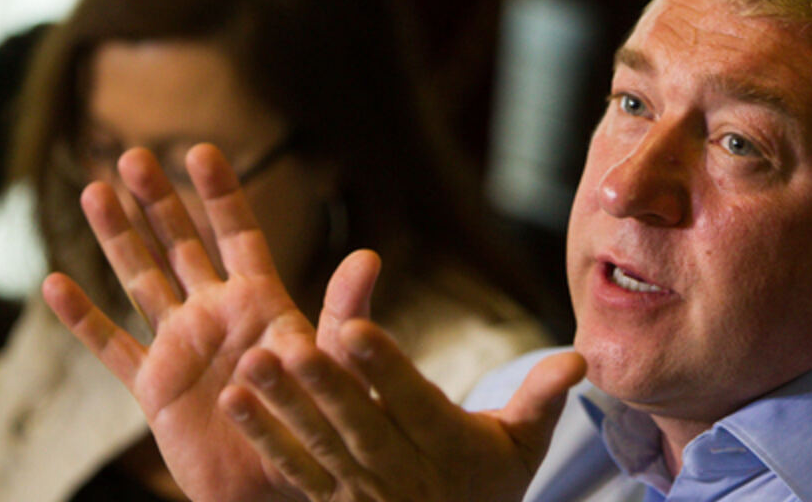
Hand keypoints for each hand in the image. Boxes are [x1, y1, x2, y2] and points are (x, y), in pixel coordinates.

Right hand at [42, 144, 379, 500]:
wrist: (275, 484)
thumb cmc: (317, 423)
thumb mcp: (333, 364)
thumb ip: (344, 312)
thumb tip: (370, 257)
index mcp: (260, 302)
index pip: (238, 235)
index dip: (220, 194)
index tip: (201, 150)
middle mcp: (216, 315)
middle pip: (181, 245)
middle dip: (158, 202)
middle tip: (134, 154)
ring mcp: (180, 347)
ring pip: (140, 281)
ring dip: (117, 238)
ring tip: (94, 190)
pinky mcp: (154, 387)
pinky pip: (112, 347)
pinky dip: (83, 319)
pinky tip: (55, 284)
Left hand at [218, 316, 585, 501]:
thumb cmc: (491, 486)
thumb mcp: (525, 448)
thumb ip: (542, 400)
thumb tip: (577, 359)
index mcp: (448, 444)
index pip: (412, 401)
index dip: (383, 367)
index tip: (354, 327)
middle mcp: (400, 466)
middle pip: (359, 422)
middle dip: (324, 385)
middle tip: (288, 345)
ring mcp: (361, 487)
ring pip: (319, 443)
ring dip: (283, 406)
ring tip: (250, 366)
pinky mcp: (332, 499)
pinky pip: (295, 470)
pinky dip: (266, 439)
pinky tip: (234, 404)